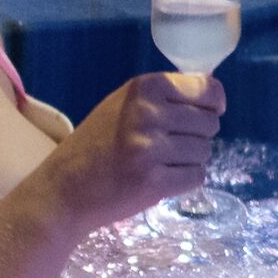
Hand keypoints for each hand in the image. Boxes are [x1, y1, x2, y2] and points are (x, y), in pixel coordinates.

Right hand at [48, 71, 227, 222]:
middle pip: (209, 122)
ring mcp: (151, 149)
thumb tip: (212, 91)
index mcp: (143, 88)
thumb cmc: (96, 144)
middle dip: (197, 135)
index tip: (210, 112)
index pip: (207, 89)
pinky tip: (161, 178)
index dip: (214, 103)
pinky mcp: (155, 182)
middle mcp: (148, 113)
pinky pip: (197, 176)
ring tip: (160, 162)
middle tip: (169, 144)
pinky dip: (185, 180)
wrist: (64, 189)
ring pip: (205, 151)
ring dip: (190, 159)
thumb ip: (164, 96)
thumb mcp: (124, 105)